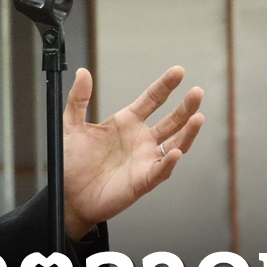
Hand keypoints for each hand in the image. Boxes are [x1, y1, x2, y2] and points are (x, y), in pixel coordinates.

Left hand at [62, 66, 203, 239]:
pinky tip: (175, 152)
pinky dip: (169, 161)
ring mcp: (145, 159)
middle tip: (197, 92)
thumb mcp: (72, 126)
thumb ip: (78, 100)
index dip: (165, 86)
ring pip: (175, 143)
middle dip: (186, 106)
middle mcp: (141, 139)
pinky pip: (162, 170)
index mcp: (127, 122)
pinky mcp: (144, 180)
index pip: (152, 100)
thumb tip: (82, 72)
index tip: (178, 71)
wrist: (69, 195)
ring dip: (188, 132)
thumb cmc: (72, 163)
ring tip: (198, 117)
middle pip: (171, 120)